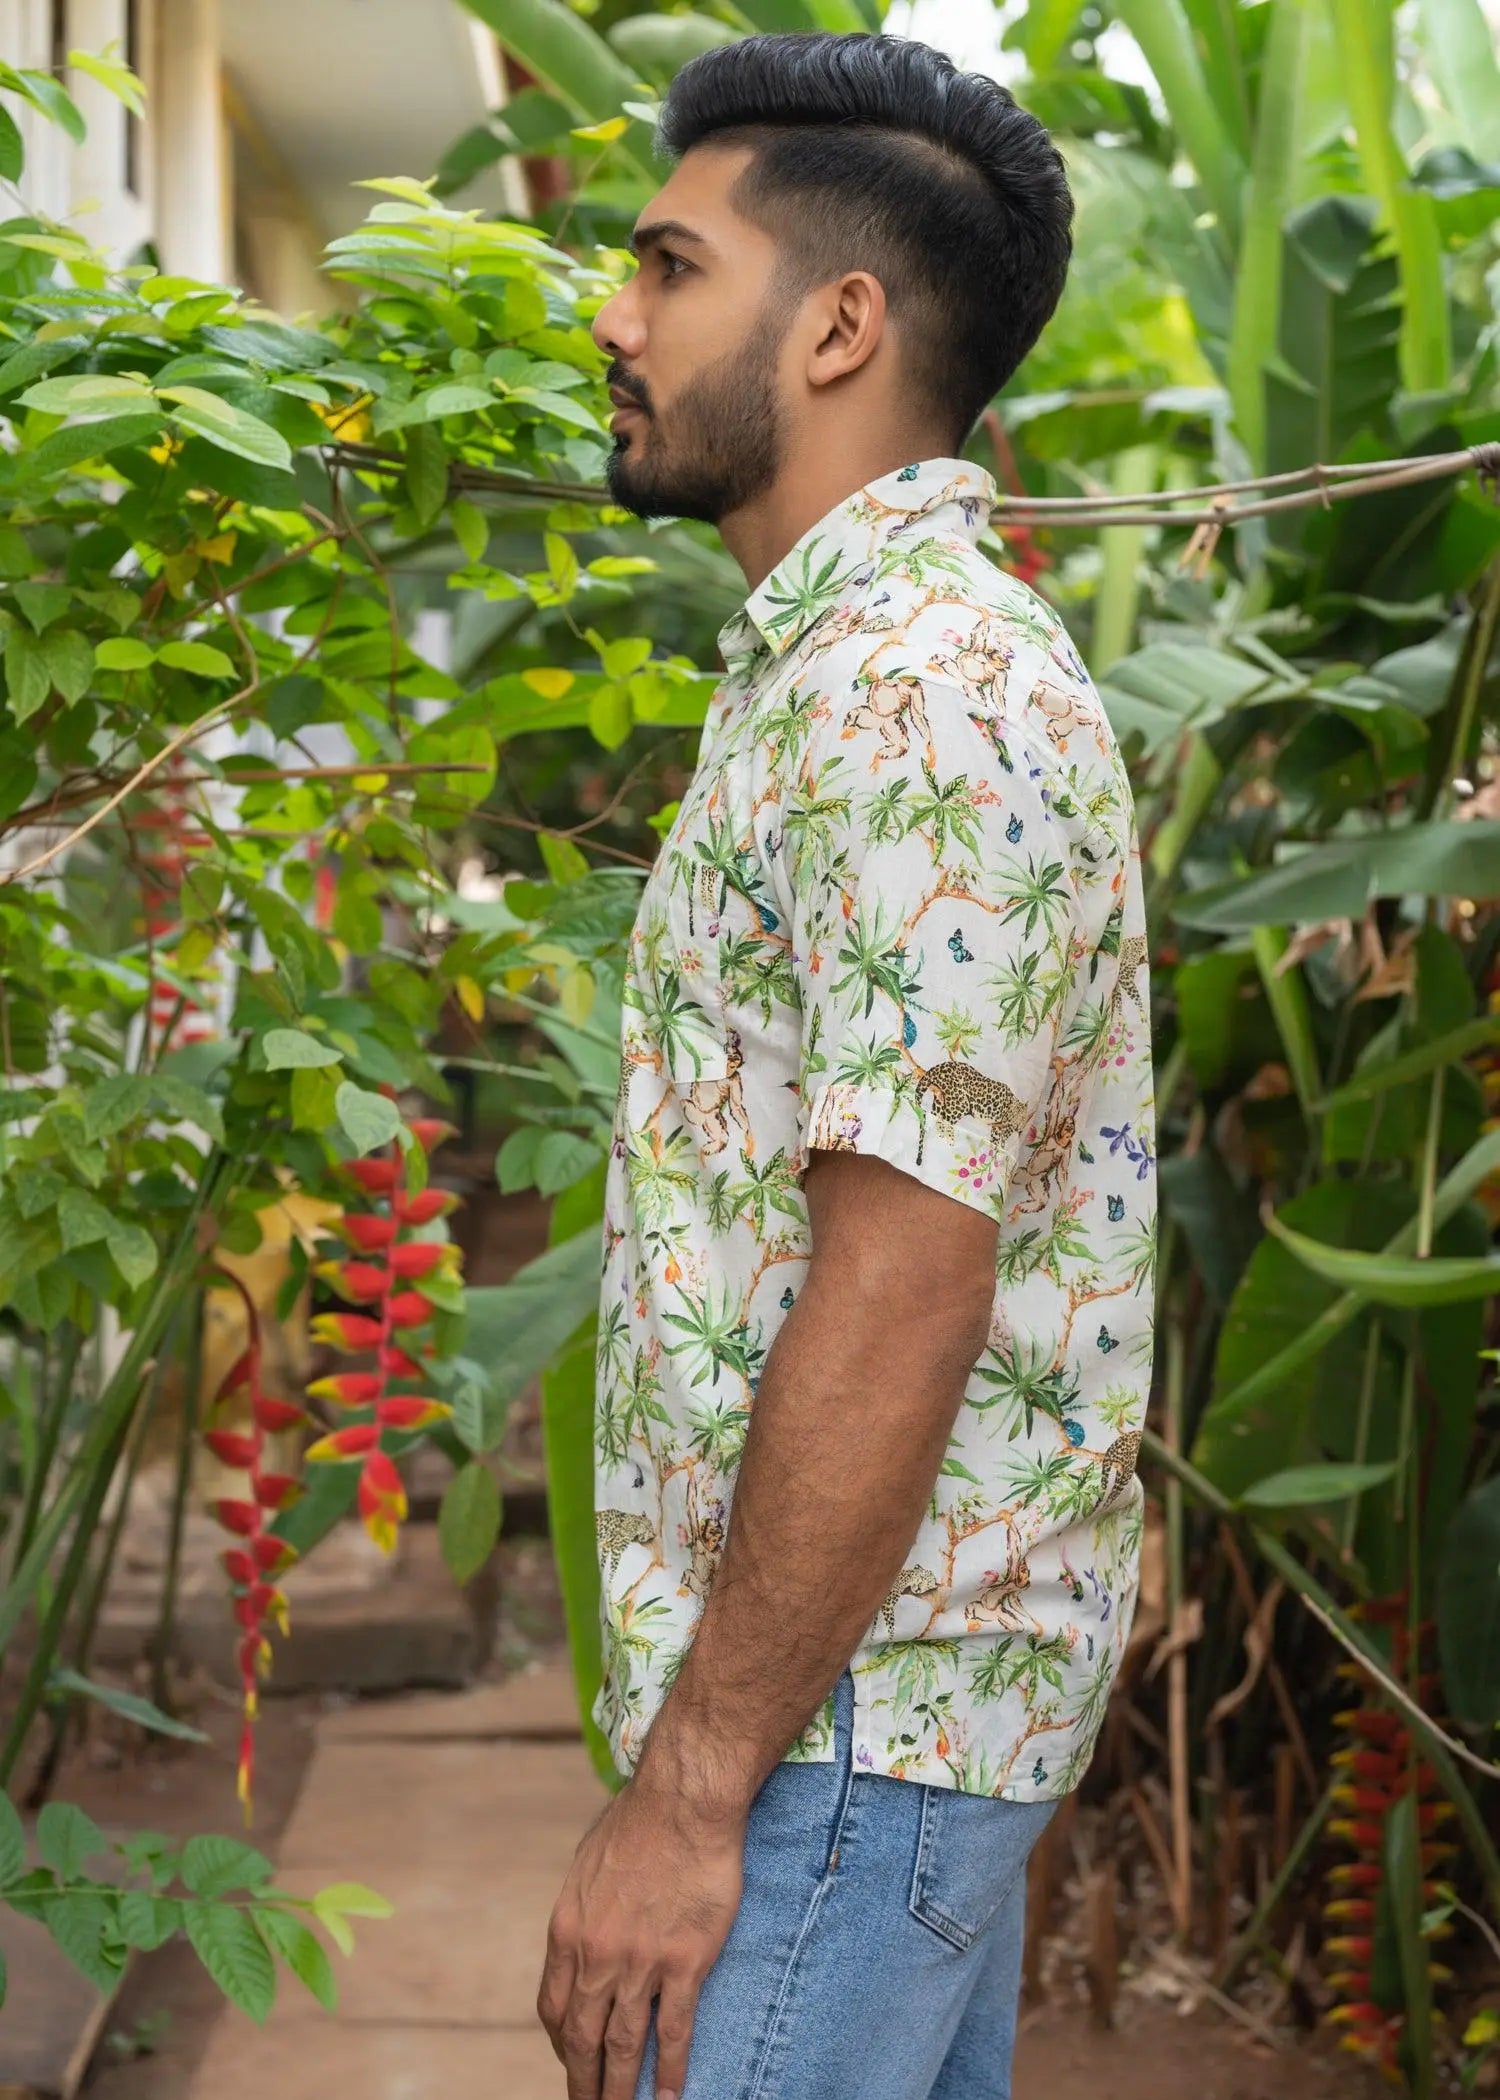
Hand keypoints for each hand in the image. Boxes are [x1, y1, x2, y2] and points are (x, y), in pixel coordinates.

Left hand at [536, 1769, 745, 2099]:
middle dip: (584, 2082)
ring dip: (620, 2089)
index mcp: (567, 1931)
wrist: (684, 1801)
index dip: (561, 2043)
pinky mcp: (683, 1962)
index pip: (553, 2008)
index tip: (572, 2058)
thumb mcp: (588, 1865)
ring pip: (623, 2044)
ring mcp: (638, 1963)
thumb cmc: (639, 1821)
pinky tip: (667, 2097)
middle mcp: (595, 1955)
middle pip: (583, 2038)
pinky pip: (671, 2031)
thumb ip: (584, 1909)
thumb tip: (586, 1932)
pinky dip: (667, 2071)